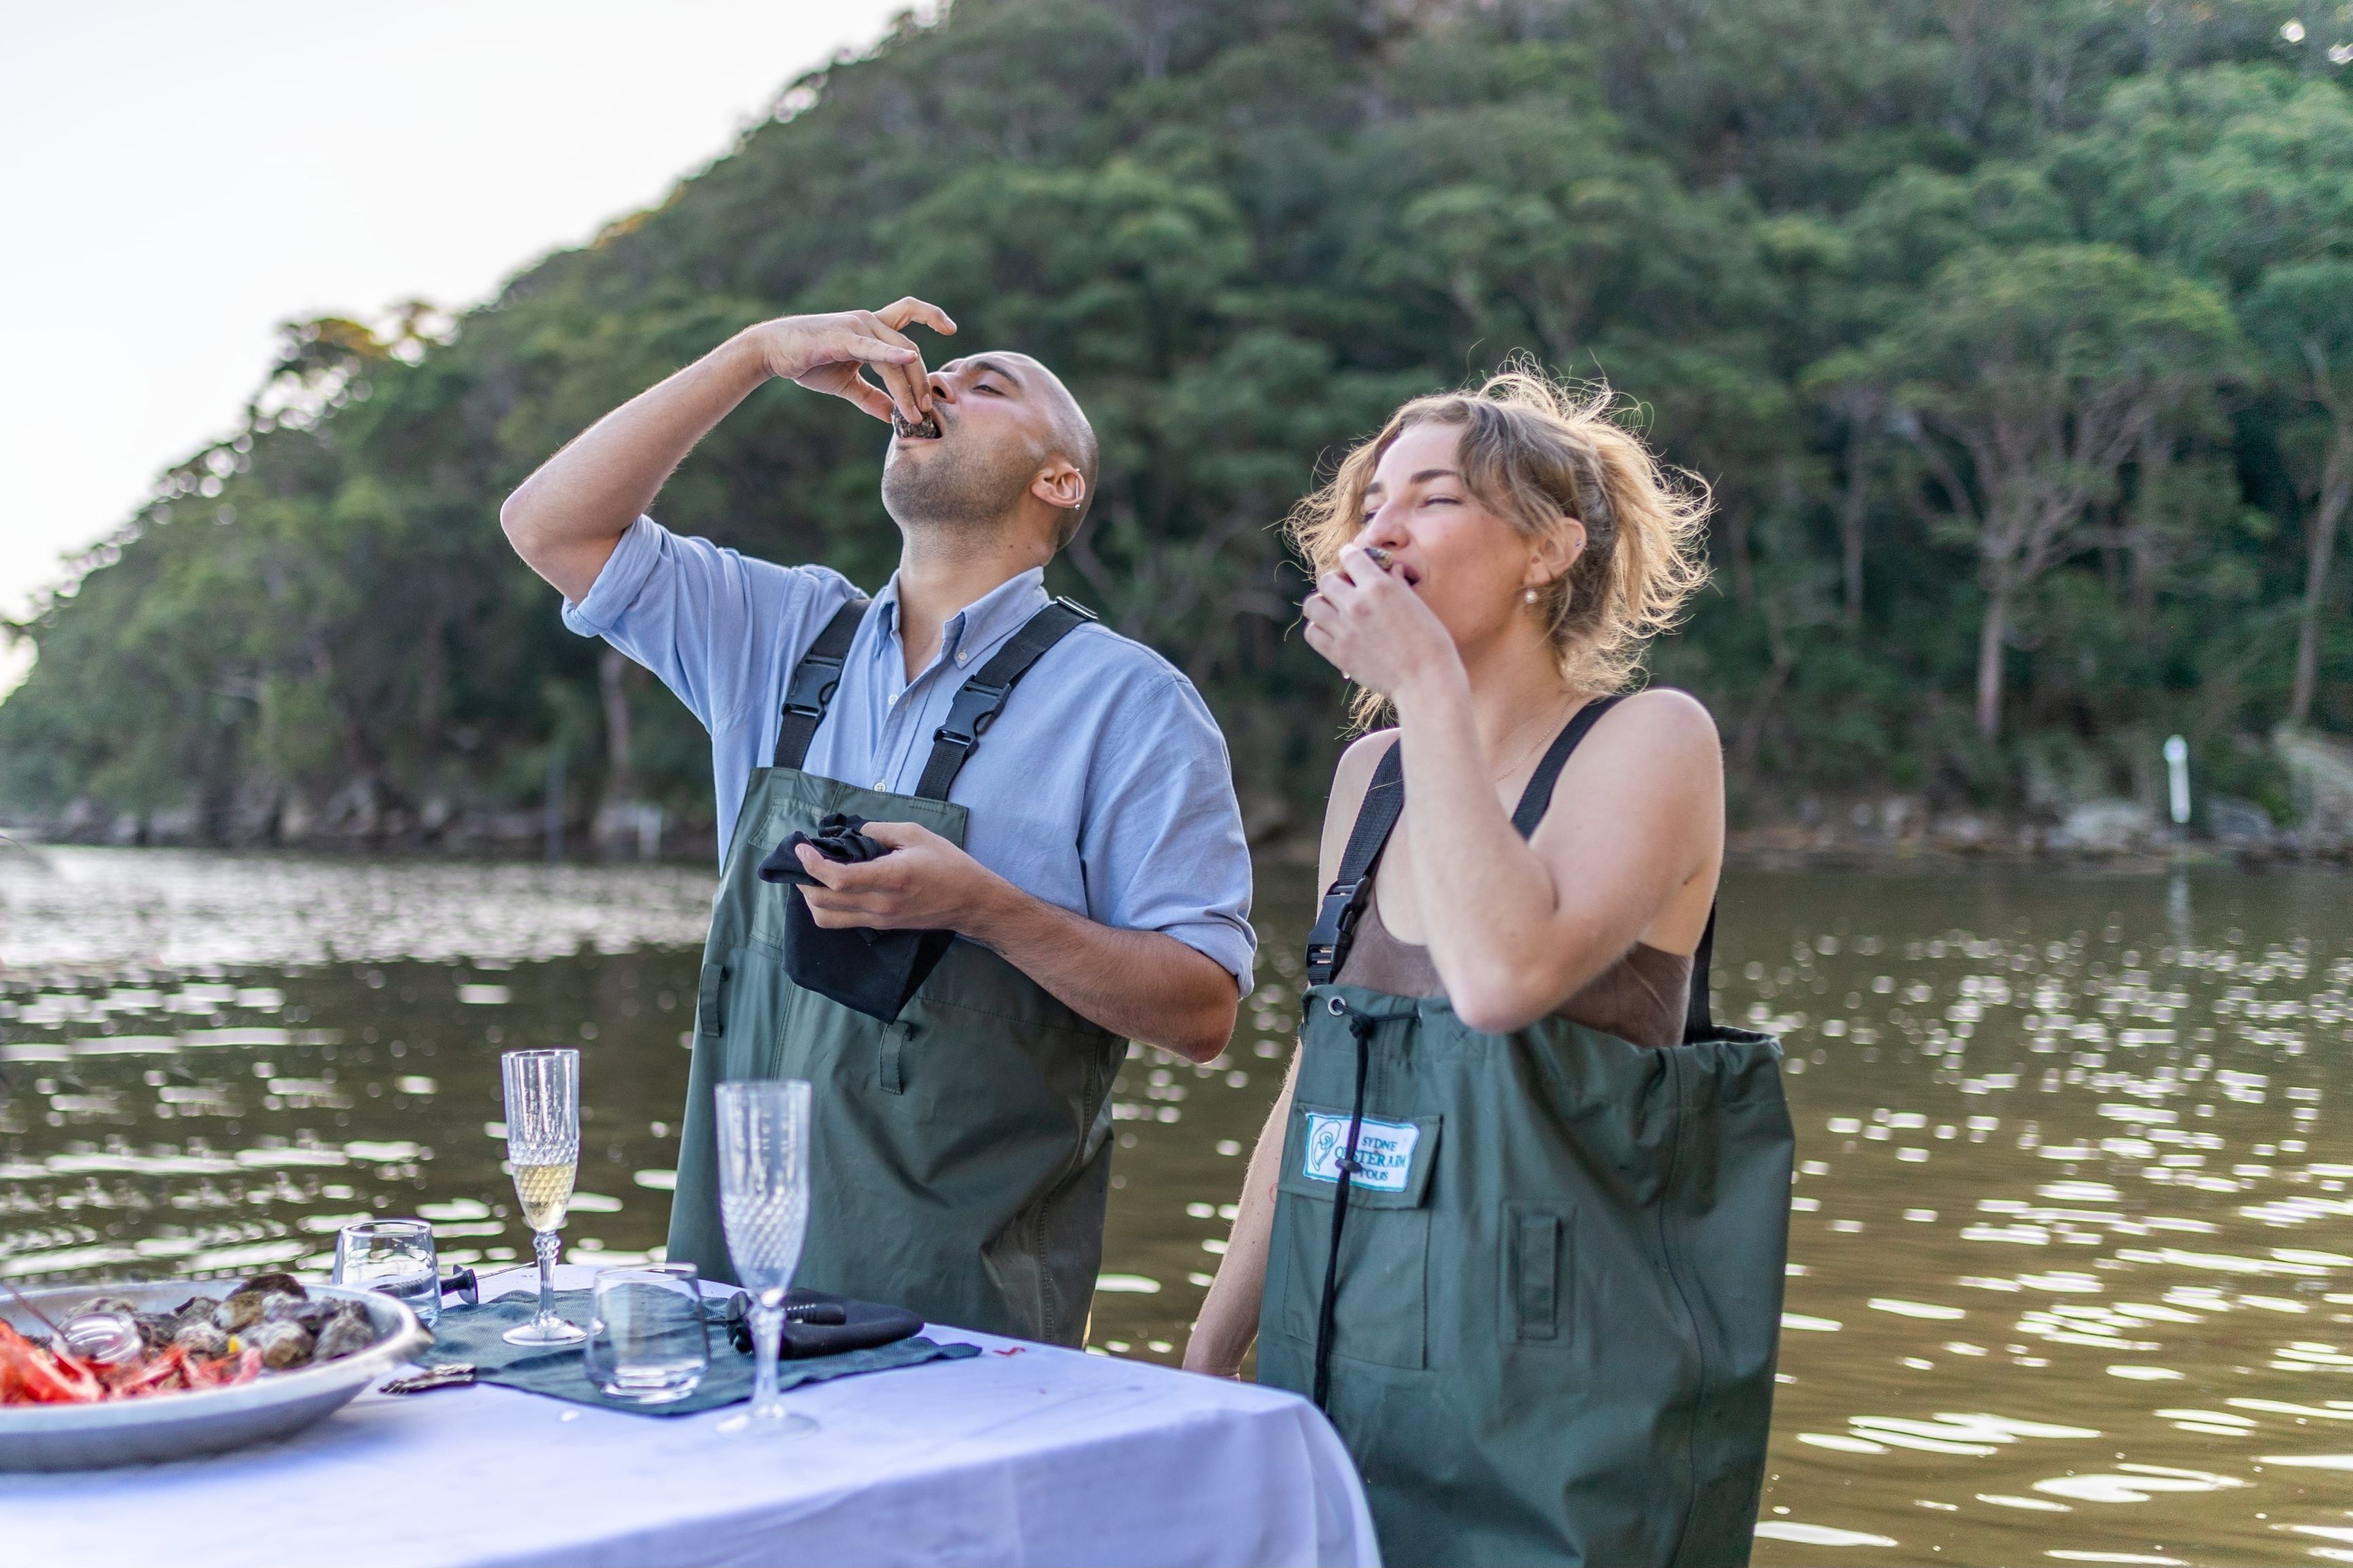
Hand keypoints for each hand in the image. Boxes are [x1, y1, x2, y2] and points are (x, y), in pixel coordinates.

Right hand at [740, 298, 956, 425]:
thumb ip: (871, 397)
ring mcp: (856, 326)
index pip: (909, 321)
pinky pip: (872, 348)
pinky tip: (910, 360)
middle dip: (922, 383)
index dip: (933, 318)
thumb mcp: (846, 384)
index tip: (951, 330)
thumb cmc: (807, 362)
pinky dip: (892, 354)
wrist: (772, 352)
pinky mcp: (842, 337)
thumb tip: (891, 417)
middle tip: (926, 411)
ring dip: (909, 387)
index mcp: (871, 328)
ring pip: (898, 356)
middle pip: (910, 351)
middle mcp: (868, 321)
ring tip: (915, 413)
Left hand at [795, 820, 1005, 934]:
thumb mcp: (916, 834)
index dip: (812, 864)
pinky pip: (841, 921)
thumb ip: (879, 831)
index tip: (801, 848)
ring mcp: (879, 919)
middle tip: (803, 859)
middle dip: (803, 880)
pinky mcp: (880, 926)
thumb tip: (852, 834)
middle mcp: (880, 904)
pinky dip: (826, 905)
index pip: (838, 879)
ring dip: (811, 898)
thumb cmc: (948, 864)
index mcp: (890, 878)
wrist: (970, 902)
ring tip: (813, 876)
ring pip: (826, 918)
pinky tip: (831, 887)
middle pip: (823, 901)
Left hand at [1300, 543, 1460, 700]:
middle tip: (1345, 591)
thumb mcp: (1417, 604)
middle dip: (1336, 582)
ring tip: (1333, 611)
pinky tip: (1331, 631)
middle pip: (1326, 579)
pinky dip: (1318, 629)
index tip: (1351, 561)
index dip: (1350, 556)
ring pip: (1312, 605)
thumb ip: (1398, 584)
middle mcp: (1357, 604)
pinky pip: (1312, 633)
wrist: (1425, 679)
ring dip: (1321, 604)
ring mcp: (1345, 629)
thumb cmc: (1430, 641)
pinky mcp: (1338, 653)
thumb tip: (1392, 570)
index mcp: (1380, 586)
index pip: (1350, 557)